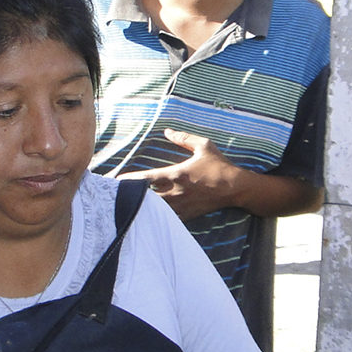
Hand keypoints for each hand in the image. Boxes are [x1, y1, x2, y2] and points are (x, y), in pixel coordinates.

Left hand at [118, 129, 239, 219]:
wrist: (235, 187)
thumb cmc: (219, 166)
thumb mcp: (203, 146)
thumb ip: (184, 138)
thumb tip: (167, 131)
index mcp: (176, 174)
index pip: (146, 179)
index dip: (129, 181)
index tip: (116, 181)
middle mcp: (175, 192)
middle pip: (145, 198)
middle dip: (131, 197)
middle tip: (116, 197)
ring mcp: (181, 205)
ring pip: (155, 211)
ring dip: (141, 209)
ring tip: (126, 209)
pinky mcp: (188, 215)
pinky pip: (168, 220)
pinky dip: (157, 219)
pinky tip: (148, 220)